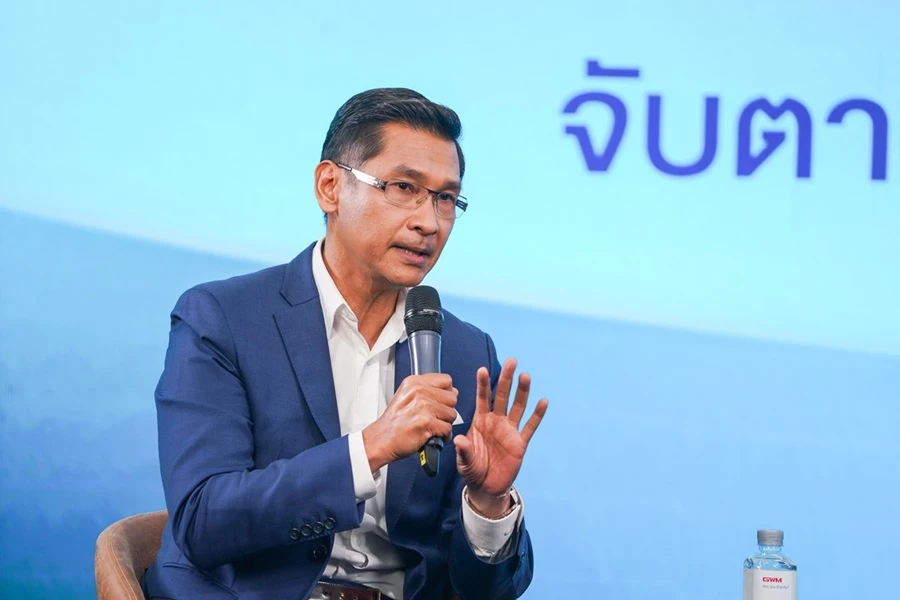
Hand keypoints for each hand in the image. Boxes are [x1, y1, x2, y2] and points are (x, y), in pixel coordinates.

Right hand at [362, 373, 457, 472]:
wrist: (382, 439)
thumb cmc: (394, 421)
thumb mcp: (406, 395)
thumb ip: (427, 389)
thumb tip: (452, 391)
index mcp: (414, 382)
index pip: (446, 380)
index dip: (447, 393)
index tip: (441, 401)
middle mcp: (419, 391)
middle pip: (452, 398)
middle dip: (447, 410)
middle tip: (435, 417)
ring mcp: (424, 407)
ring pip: (452, 414)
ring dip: (445, 424)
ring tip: (433, 426)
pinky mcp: (427, 423)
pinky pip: (447, 429)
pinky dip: (443, 436)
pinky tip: (433, 435)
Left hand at [454, 358, 548, 517]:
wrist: (486, 486)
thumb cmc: (472, 469)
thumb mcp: (464, 461)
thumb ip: (464, 450)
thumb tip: (459, 439)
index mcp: (480, 421)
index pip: (482, 398)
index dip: (483, 385)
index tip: (482, 369)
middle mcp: (496, 421)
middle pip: (503, 396)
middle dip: (506, 379)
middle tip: (511, 361)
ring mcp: (509, 430)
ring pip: (518, 407)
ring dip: (522, 392)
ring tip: (526, 376)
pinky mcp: (520, 443)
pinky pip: (530, 427)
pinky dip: (537, 415)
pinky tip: (543, 401)